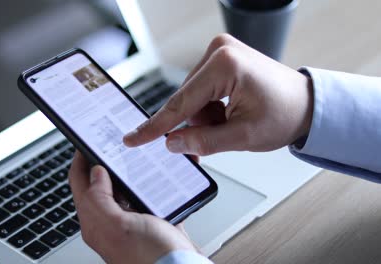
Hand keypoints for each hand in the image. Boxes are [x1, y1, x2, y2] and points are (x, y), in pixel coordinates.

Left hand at [69, 151, 198, 263]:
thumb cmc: (150, 259)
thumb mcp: (118, 226)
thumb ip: (100, 199)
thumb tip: (96, 173)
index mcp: (96, 222)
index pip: (80, 183)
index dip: (80, 160)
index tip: (86, 140)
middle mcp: (112, 221)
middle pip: (102, 184)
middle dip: (105, 161)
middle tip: (113, 142)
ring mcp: (134, 221)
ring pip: (127, 188)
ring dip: (131, 170)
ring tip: (136, 153)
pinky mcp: (155, 222)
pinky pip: (150, 196)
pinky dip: (154, 183)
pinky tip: (161, 173)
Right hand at [123, 34, 313, 154]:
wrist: (307, 104)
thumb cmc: (285, 114)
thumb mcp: (244, 136)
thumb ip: (204, 142)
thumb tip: (172, 143)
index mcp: (225, 65)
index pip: (181, 103)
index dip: (156, 127)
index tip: (133, 139)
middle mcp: (219, 51)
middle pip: (186, 100)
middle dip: (197, 124)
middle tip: (222, 134)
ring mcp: (219, 52)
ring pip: (192, 98)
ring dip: (205, 118)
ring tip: (231, 121)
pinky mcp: (221, 59)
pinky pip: (200, 91)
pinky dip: (209, 109)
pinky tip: (228, 112)